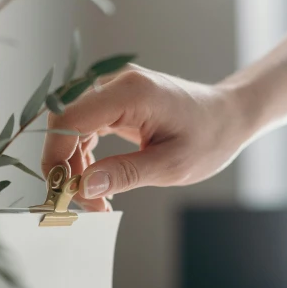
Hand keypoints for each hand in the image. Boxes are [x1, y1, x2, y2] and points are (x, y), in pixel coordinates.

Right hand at [41, 65, 247, 210]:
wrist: (229, 116)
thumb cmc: (209, 138)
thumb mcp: (170, 165)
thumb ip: (125, 174)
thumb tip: (83, 187)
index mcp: (131, 93)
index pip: (70, 120)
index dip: (56, 157)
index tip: (65, 193)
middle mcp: (116, 84)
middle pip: (64, 123)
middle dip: (65, 166)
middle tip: (84, 203)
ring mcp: (114, 91)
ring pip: (70, 128)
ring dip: (74, 165)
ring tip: (96, 199)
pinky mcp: (115, 102)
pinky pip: (84, 128)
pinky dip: (84, 157)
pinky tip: (98, 180)